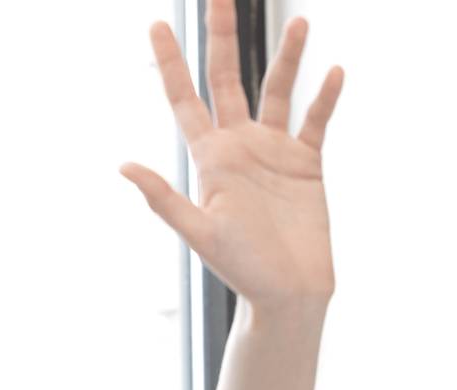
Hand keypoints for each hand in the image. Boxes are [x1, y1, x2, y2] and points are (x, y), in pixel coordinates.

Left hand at [119, 0, 343, 306]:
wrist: (287, 294)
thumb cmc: (242, 271)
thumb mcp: (201, 232)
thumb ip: (165, 199)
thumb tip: (124, 167)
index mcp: (210, 159)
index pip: (184, 100)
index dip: (170, 63)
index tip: (155, 26)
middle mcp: (239, 148)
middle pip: (227, 79)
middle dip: (222, 37)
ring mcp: (273, 152)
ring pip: (277, 90)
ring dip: (287, 57)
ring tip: (299, 22)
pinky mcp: (306, 164)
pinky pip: (315, 120)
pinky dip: (325, 96)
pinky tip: (333, 71)